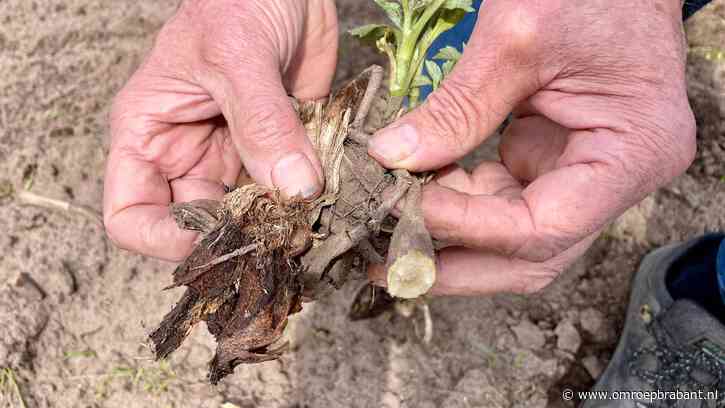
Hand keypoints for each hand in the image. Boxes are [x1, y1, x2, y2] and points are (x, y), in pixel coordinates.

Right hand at [104, 0, 337, 260]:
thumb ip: (261, 123)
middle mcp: (187, 155)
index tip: (216, 243)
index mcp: (149, 136)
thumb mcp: (236, 56)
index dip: (164, 241)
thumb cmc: (237, 1)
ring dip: (275, 227)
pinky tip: (325, 201)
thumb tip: (293, 189)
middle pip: (196, 227)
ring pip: (247, 218)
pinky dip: (305, 204)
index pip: (131, 215)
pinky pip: (286, 194)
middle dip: (234, 239)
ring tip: (307, 223)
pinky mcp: (278, 154)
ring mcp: (234, 158)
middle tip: (279, 238)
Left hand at [368, 0, 694, 294]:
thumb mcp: (517, 38)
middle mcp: (612, 178)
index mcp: (631, 154)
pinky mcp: (546, 161)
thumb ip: (458, 106)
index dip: (471, 230)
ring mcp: (579, 174)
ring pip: (509, 237)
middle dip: (458, 266)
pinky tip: (410, 193)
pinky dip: (453, 203)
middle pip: (532, 255)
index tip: (406, 210)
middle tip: (388, 269)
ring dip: (448, 237)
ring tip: (385, 228)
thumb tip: (390, 158)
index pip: (545, 228)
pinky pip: (498, 201)